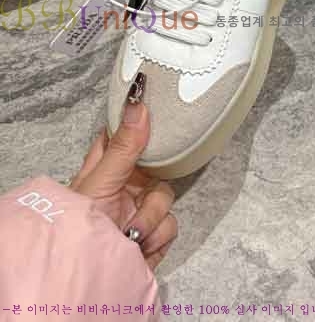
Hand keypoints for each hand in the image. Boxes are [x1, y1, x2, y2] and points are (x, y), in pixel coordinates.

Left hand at [70, 75, 176, 270]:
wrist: (89, 275)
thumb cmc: (80, 226)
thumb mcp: (101, 181)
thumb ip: (124, 145)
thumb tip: (138, 102)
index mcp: (108, 166)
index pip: (124, 136)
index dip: (138, 124)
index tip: (154, 113)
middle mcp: (128, 185)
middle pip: (158, 165)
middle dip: (153, 182)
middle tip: (143, 185)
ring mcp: (142, 209)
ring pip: (166, 196)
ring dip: (150, 217)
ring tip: (130, 232)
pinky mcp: (155, 233)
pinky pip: (171, 224)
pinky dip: (156, 236)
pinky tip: (138, 245)